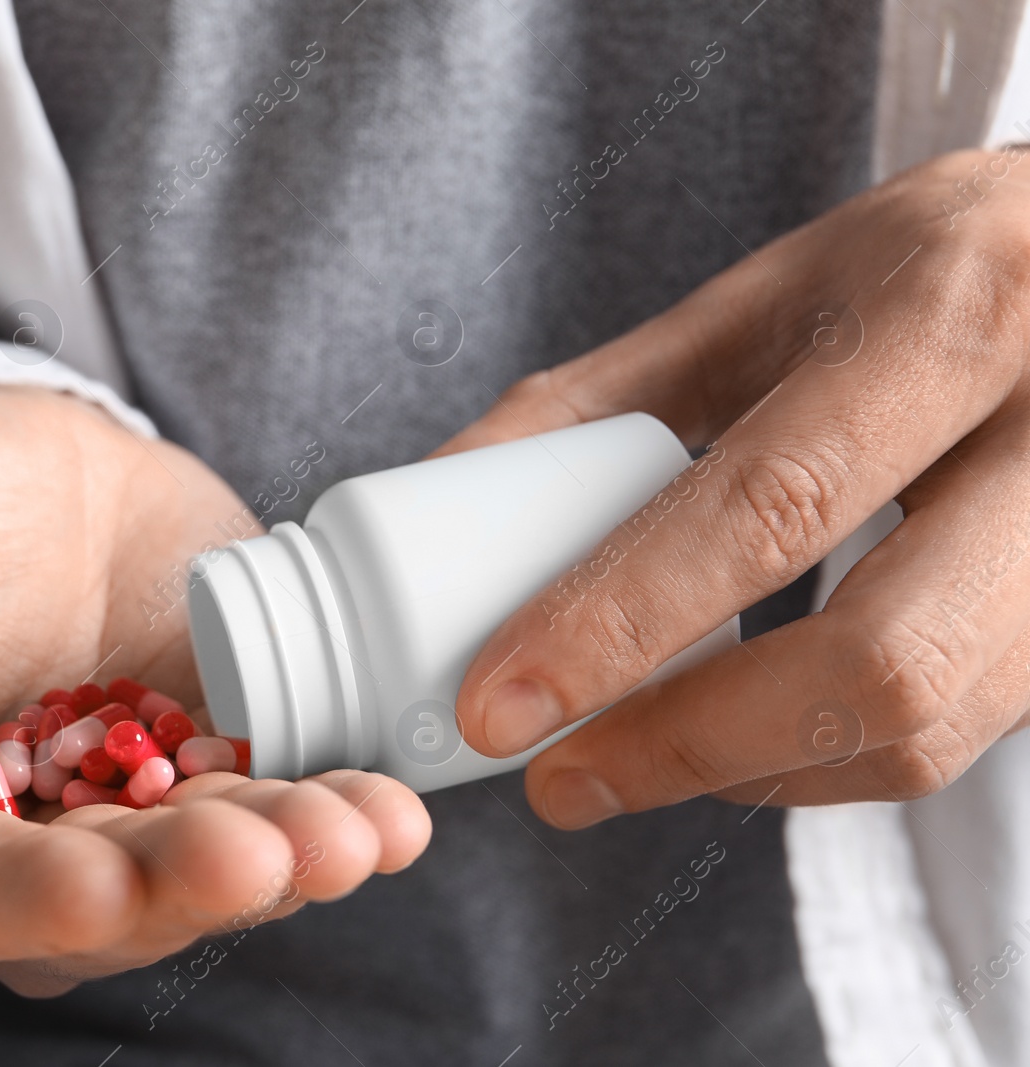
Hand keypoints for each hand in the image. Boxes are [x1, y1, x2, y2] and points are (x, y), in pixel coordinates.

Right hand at [0, 387, 428, 991]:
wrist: (5, 439)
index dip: (30, 901)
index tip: (104, 887)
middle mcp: (28, 849)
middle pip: (113, 902)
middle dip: (191, 885)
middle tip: (268, 853)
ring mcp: (136, 803)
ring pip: (211, 861)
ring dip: (288, 859)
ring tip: (355, 830)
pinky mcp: (221, 748)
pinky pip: (280, 789)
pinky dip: (333, 800)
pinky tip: (389, 804)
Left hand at [443, 146, 1029, 827]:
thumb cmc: (908, 278)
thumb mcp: (754, 302)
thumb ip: (598, 403)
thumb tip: (435, 502)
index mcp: (949, 315)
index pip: (772, 504)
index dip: (622, 623)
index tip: (500, 707)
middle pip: (881, 658)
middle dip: (691, 743)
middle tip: (558, 778)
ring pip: (933, 727)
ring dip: (755, 772)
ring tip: (631, 760)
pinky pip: (962, 738)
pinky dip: (829, 761)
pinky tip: (745, 737)